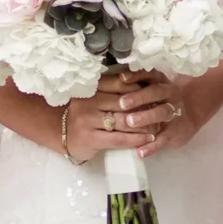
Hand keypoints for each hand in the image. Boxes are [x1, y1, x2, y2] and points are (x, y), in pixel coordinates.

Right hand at [63, 70, 183, 162]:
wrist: (61, 134)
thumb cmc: (83, 114)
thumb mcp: (94, 98)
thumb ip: (112, 91)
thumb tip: (143, 84)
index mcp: (91, 88)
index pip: (119, 84)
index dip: (138, 88)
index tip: (153, 92)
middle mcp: (88, 102)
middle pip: (124, 102)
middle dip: (144, 107)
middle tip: (161, 109)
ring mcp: (88, 121)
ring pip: (124, 121)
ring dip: (144, 124)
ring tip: (158, 125)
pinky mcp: (91, 139)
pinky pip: (119, 139)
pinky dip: (136, 139)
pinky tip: (148, 138)